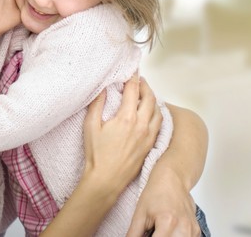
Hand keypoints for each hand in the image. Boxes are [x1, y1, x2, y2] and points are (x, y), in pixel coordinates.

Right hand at [82, 74, 161, 196]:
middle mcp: (141, 125)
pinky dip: (157, 113)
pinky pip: (159, 124)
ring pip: (158, 111)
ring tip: (145, 94)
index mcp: (127, 118)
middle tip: (139, 80)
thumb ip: (97, 104)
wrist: (106, 179)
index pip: (133, 91)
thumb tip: (102, 89)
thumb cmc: (97, 155)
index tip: (132, 71)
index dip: (132, 78)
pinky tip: (150, 113)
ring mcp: (148, 136)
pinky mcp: (150, 145)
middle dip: (145, 86)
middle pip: (150, 98)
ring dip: (153, 99)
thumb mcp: (91, 126)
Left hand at [126, 168, 199, 236]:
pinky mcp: (196, 230)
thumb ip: (134, 233)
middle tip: (151, 232)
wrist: (173, 179)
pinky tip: (168, 231)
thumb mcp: (140, 213)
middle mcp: (183, 227)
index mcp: (167, 222)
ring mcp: (192, 229)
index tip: (145, 236)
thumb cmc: (156, 192)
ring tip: (159, 230)